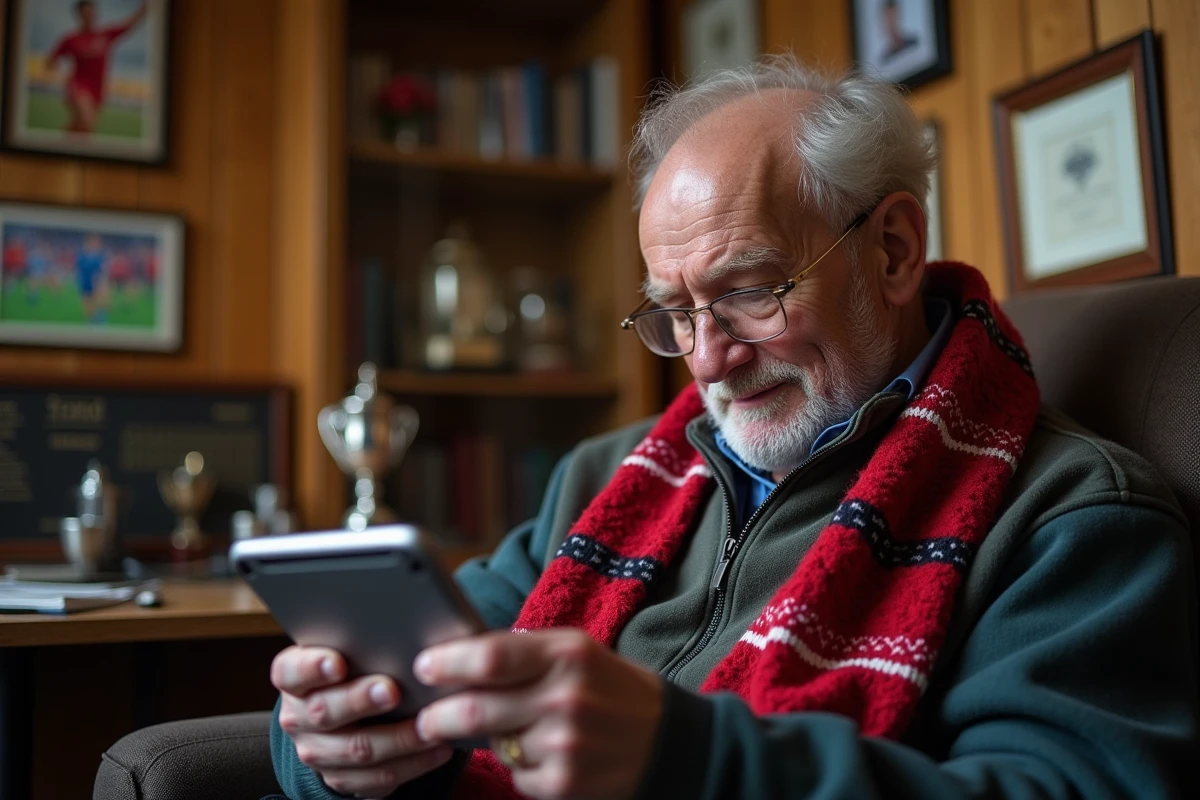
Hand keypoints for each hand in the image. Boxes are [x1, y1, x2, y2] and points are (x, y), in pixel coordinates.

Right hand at [271, 645, 454, 797]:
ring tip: (429, 724)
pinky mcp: (342, 778)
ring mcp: (318, 751)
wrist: (344, 714)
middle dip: (360, 701)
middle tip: (391, 690)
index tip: (338, 662)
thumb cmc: (355, 667)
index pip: (290, 672)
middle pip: (324, 712)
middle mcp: (299, 717)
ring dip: (397, 738)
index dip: (312, 667)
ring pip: (356, 749)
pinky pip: (377, 777)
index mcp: (293, 678)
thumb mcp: (349, 650)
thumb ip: (363, 641)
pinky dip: (412, 764)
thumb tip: (403, 630)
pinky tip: (438, 748)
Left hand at [414, 629, 662, 799]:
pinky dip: (518, 765)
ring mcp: (562, 746)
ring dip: (489, 739)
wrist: (669, 741)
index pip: (490, 656)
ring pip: (493, 744)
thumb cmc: (613, 688)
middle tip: (425, 718)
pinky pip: (515, 774)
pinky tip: (545, 754)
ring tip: (513, 729)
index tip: (424, 667)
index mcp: (567, 654)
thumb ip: (523, 651)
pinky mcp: (561, 784)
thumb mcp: (578, 651)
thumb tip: (459, 656)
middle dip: (437, 716)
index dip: (448, 663)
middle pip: (474, 709)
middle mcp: (564, 698)